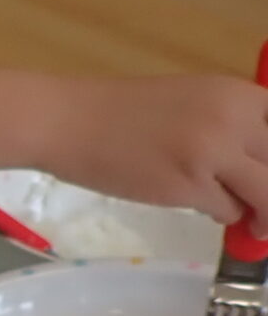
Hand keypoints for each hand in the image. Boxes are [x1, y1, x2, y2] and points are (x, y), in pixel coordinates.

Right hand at [39, 74, 267, 223]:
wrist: (67, 122)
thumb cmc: (122, 112)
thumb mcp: (192, 103)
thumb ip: (230, 124)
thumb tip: (259, 164)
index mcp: (237, 93)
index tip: (266, 172)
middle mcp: (235, 119)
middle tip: (263, 204)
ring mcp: (214, 154)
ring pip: (267, 194)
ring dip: (263, 214)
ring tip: (254, 222)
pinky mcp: (190, 187)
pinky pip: (228, 211)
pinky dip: (222, 214)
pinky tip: (204, 207)